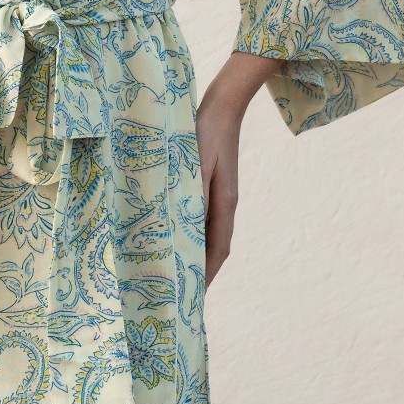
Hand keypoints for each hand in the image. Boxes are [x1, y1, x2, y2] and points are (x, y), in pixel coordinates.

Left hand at [193, 91, 240, 288]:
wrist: (221, 105)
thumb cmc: (206, 132)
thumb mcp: (195, 163)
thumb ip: (192, 195)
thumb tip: (186, 228)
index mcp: (225, 203)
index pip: (218, 249)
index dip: (207, 274)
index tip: (195, 297)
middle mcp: (225, 204)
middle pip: (215, 246)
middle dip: (202, 271)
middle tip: (183, 294)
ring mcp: (220, 195)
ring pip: (208, 233)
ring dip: (197, 254)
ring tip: (177, 273)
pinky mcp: (212, 185)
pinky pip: (203, 217)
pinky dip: (192, 233)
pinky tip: (178, 235)